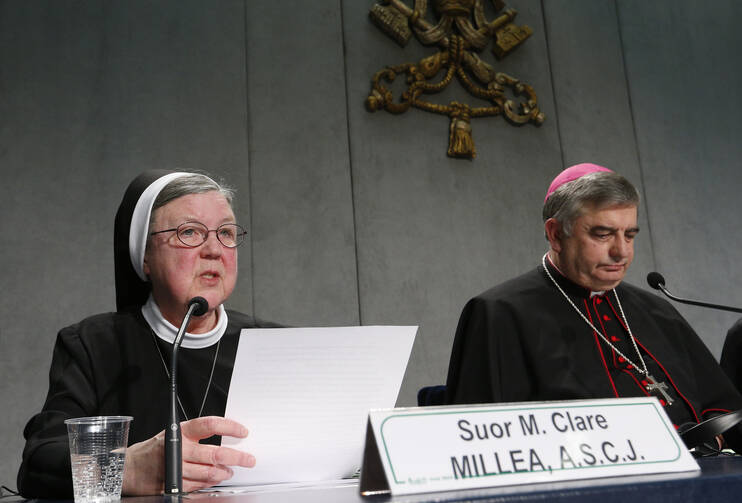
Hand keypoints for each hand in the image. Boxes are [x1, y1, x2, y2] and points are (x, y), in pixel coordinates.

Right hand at [122, 416, 255, 494]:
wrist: (130, 467)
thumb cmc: (156, 448)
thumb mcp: (175, 433)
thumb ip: (198, 435)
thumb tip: (228, 438)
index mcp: (180, 431)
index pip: (210, 425)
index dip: (230, 427)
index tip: (243, 431)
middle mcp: (178, 449)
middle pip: (215, 453)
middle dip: (237, 457)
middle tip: (249, 460)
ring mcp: (174, 468)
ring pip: (209, 473)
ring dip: (224, 473)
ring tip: (230, 471)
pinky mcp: (172, 485)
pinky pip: (198, 486)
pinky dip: (210, 483)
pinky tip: (214, 479)